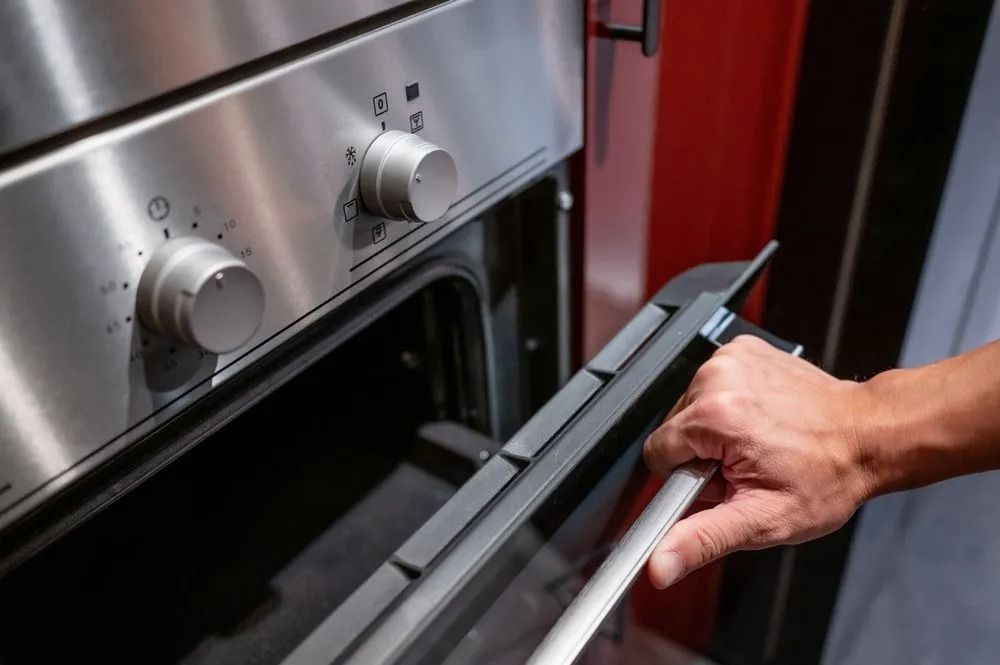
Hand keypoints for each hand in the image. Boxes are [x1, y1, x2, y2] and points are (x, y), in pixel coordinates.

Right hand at [642, 335, 876, 588]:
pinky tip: (761, 418)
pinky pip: (710, 384)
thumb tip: (659, 565)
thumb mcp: (763, 521)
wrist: (870, 435)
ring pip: (690, 407)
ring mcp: (730, 358)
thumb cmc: (827, 476)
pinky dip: (729, 403)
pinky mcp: (740, 349)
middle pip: (674, 429)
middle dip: (702, 454)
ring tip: (758, 443)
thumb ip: (702, 540)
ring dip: (716, 430)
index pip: (657, 454)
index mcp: (715, 416)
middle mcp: (717, 378)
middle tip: (747, 465)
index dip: (688, 479)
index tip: (725, 480)